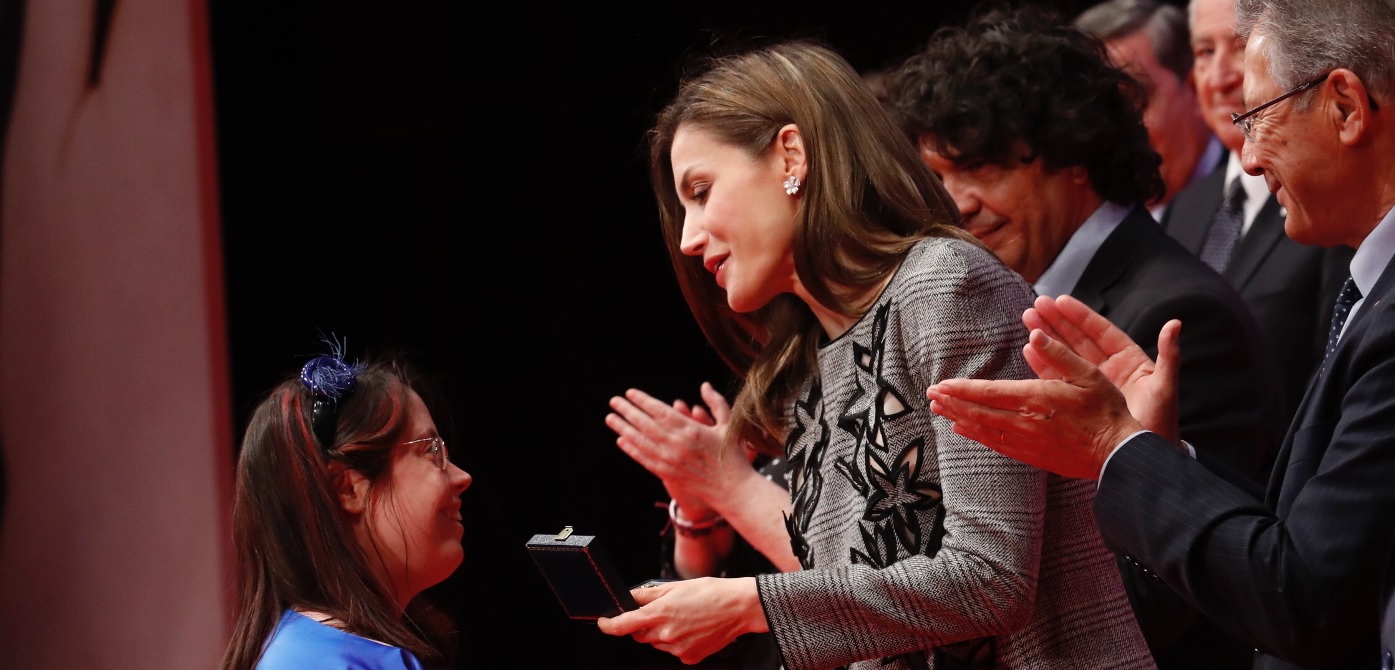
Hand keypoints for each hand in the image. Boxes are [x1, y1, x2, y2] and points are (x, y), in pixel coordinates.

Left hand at [597, 577, 765, 664]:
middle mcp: (666, 633)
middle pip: (639, 635)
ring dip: (660, 633)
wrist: (740, 608)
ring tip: (682, 618)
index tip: (603, 622)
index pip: (623, 624)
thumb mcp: (676, 586)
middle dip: (642, 625)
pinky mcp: (689, 657)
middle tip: (659, 612)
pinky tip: (691, 629)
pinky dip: (676, 641)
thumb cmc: (711, 592)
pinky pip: (672, 651)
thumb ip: (649, 595)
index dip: (609, 625)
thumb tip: (630, 598)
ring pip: (656, 643)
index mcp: (660, 612)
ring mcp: (678, 648)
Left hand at [606, 383, 752, 516]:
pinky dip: (631, 449)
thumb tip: (704, 385)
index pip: (660, 411)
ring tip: (610, 418)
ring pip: (641, 441)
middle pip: (645, 424)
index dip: (643, 401)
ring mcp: (670, 461)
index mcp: (691, 429)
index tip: (630, 393)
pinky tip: (621, 440)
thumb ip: (716, 403)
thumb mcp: (728, 425)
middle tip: (614, 401)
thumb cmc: (732, 454)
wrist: (732, 489)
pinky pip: (644, 459)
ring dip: (623, 429)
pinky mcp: (667, 474)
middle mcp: (677, 445)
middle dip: (627, 411)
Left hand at [927, 328, 1145, 478]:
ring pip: (983, 429)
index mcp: (1036, 398)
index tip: (939, 385)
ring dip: (958, 418)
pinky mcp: (1032, 456)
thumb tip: (1035, 333)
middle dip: (951, 403)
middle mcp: (1025, 422)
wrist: (1117, 454)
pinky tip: (964, 430)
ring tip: (939, 410)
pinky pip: (996, 445)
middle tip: (929, 396)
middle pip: (978, 411)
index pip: (988, 393)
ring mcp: (1027, 442)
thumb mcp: (1089, 374)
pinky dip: (976, 436)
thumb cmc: (1106, 411)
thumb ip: (1060, 353)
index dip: (961, 389)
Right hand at [1022, 295, 1180, 441]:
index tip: (1061, 300)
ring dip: (1047, 338)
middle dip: (1057, 321)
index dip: (1081, 316)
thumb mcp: (1164, 388)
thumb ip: (1169, 356)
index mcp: (1129, 361)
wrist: (1142, 456)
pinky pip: (1058, 377)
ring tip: (1027, 320)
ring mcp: (1092, 385)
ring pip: (1066, 355)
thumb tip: (1175, 324)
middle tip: (1037, 304)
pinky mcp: (1079, 401)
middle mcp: (1108, 369)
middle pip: (1078, 339)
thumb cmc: (1160, 424)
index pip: (1101, 331)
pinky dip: (1044, 364)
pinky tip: (1029, 349)